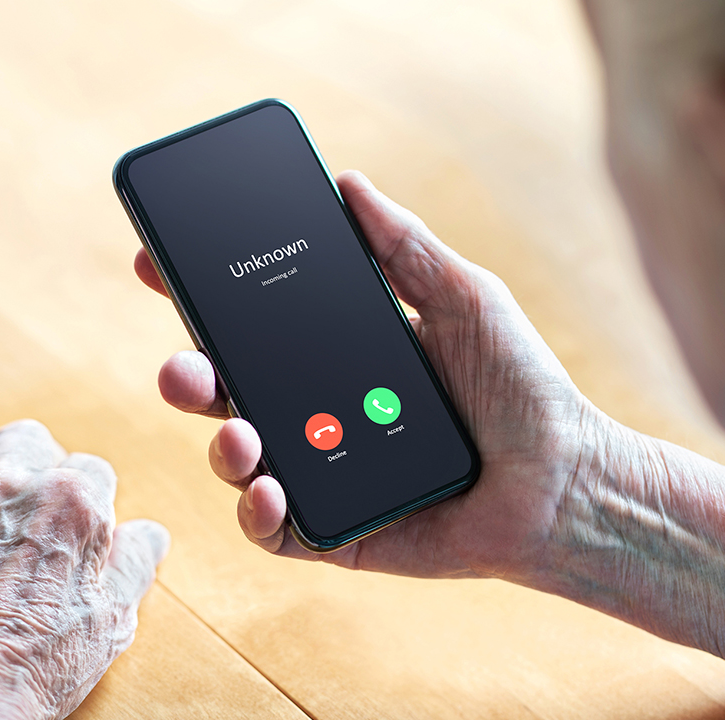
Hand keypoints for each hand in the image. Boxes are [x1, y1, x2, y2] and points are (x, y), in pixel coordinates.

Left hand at [0, 420, 170, 719]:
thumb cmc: (38, 662)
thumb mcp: (113, 615)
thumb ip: (135, 561)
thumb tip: (147, 534)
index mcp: (70, 501)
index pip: (93, 467)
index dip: (94, 497)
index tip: (87, 523)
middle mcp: (9, 487)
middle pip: (26, 439)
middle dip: (37, 461)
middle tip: (39, 501)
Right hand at [134, 170, 601, 580]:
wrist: (565, 481)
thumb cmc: (523, 389)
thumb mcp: (466, 299)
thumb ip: (405, 247)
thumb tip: (347, 182)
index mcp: (343, 356)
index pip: (256, 325)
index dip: (202, 299)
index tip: (158, 264)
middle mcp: (322, 412)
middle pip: (231, 393)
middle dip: (189, 376)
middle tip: (185, 365)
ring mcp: (325, 473)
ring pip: (240, 461)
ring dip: (222, 445)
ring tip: (241, 433)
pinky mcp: (337, 532)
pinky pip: (274, 530)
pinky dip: (257, 513)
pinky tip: (268, 490)